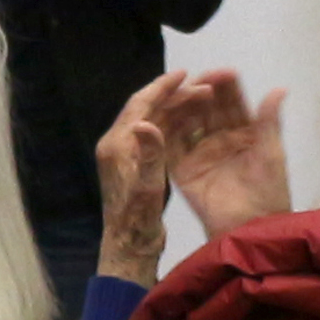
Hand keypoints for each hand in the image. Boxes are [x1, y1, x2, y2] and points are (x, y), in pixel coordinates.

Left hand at [93, 75, 186, 282]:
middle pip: (146, 109)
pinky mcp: (133, 165)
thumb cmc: (138, 219)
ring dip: (175, 109)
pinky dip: (172, 126)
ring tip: (203, 99)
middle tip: (203, 85)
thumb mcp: (147, 187)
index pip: (139, 105)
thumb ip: (148, 154)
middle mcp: (116, 144)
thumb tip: (146, 122)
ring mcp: (124, 154)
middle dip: (173, 96)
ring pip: (151, 121)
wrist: (129, 246)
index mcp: (117, 144)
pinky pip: (153, 136)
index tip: (184, 73)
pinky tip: (191, 122)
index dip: (161, 87)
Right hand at [169, 83, 294, 236]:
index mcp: (244, 133)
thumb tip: (278, 88)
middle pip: (207, 108)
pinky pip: (171, 146)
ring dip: (186, 105)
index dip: (228, 87)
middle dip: (204, 91)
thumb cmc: (268, 191)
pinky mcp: (182, 169)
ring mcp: (199, 152)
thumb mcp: (271, 153)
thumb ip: (269, 121)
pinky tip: (164, 114)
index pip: (232, 102)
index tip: (224, 72)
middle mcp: (219, 138)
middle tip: (200, 78)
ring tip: (185, 92)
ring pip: (188, 121)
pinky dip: (166, 130)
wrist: (251, 227)